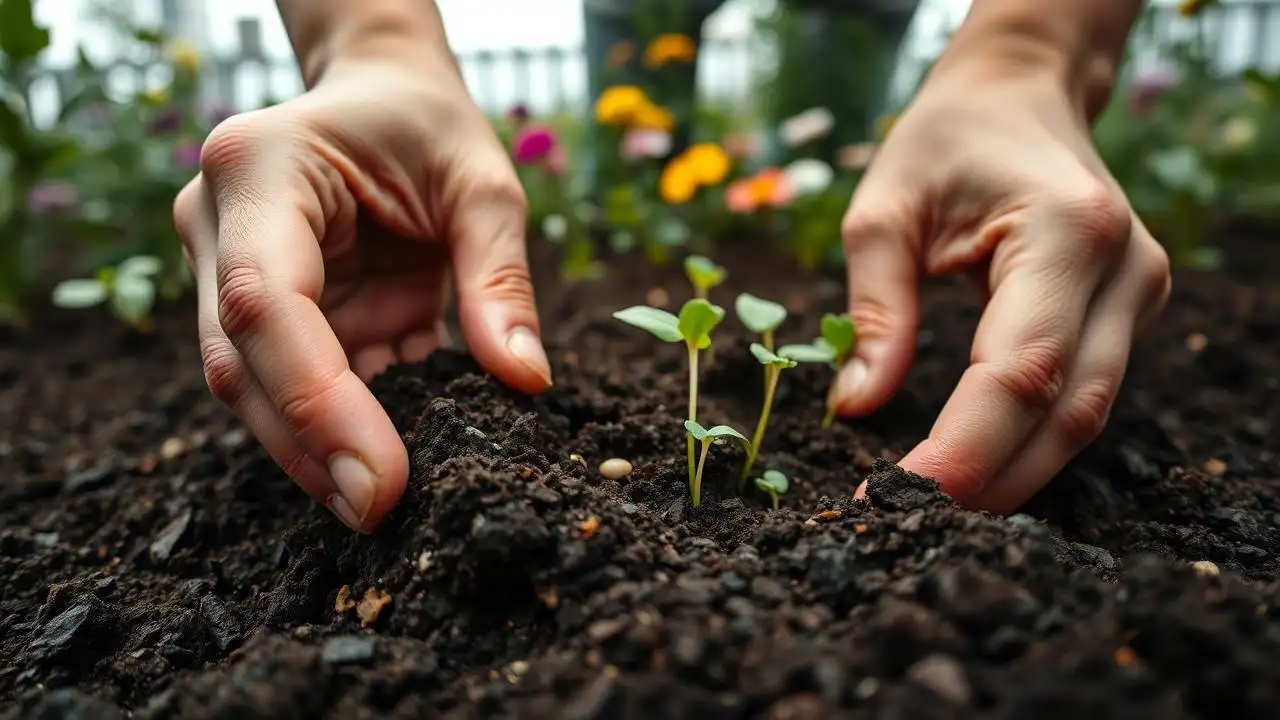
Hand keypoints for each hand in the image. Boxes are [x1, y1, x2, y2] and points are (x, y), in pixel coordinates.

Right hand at [174, 55, 550, 532]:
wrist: (379, 95)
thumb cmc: (427, 123)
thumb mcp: (483, 184)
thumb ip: (500, 281)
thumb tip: (524, 384)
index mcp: (260, 169)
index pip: (264, 302)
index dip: (314, 400)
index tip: (376, 478)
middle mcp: (218, 223)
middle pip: (239, 362)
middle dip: (308, 447)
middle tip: (380, 514)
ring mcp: (224, 269)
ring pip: (250, 387)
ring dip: (315, 450)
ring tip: (383, 504)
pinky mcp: (259, 308)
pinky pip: (289, 382)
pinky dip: (338, 424)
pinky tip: (382, 456)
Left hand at [839, 57, 1170, 512]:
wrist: (1019, 95)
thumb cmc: (944, 141)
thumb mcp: (883, 208)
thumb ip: (874, 309)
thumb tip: (855, 408)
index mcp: (1066, 232)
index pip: (1019, 371)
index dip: (963, 449)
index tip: (895, 496)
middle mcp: (1125, 268)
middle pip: (1066, 412)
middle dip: (987, 479)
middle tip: (905, 519)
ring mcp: (1141, 293)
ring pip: (1086, 418)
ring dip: (1012, 473)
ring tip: (932, 506)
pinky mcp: (1131, 311)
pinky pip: (1084, 396)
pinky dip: (1031, 441)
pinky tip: (977, 466)